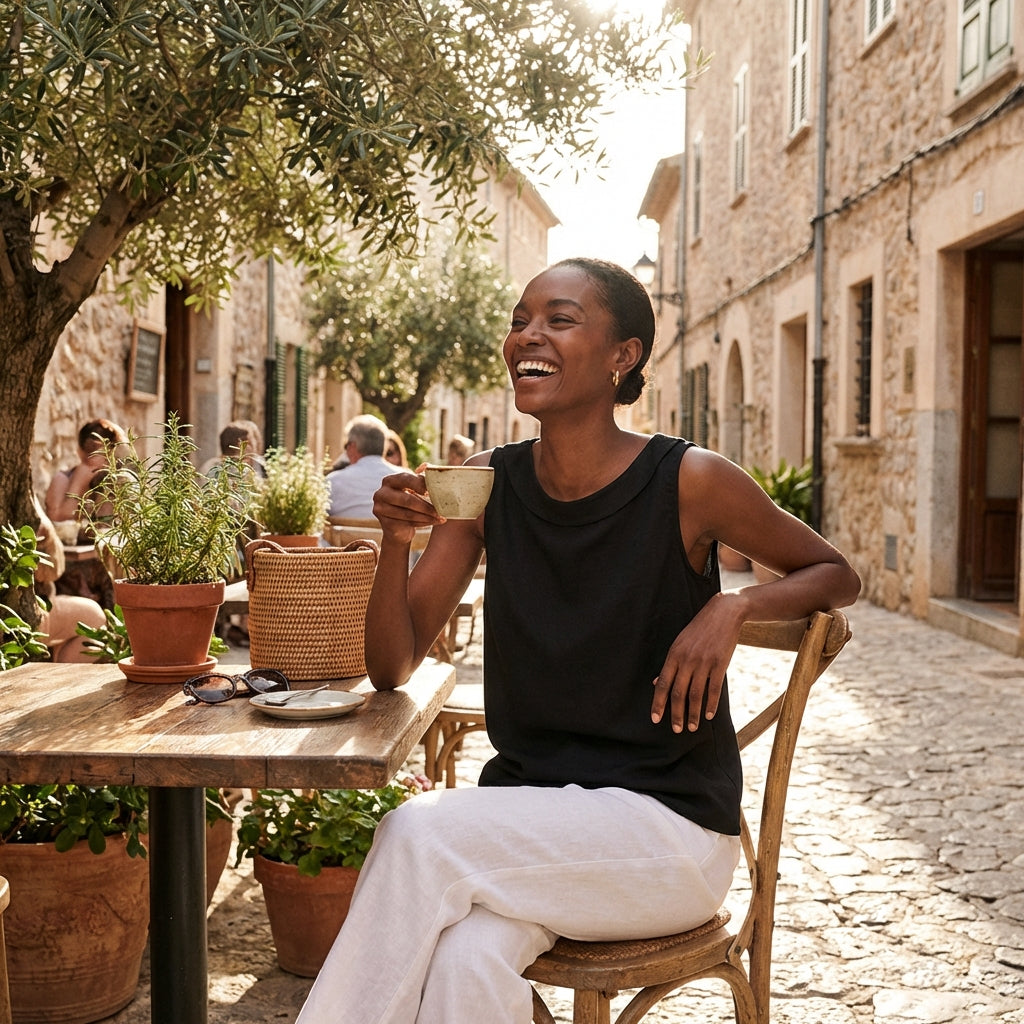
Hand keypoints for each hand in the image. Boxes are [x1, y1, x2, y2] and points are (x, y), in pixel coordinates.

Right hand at [371, 470, 444, 543]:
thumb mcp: (415, 488)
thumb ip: (421, 477)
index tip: (434, 491)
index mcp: (389, 480)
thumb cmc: (410, 503)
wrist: (399, 527)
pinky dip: (423, 523)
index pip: (406, 479)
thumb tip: (426, 466)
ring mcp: (381, 509)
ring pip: (409, 513)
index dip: (420, 484)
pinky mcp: (385, 523)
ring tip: (441, 517)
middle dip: (426, 506)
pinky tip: (434, 522)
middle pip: (407, 500)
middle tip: (441, 509)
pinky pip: (407, 523)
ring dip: (427, 516)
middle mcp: (381, 493)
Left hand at [650, 592, 744, 732]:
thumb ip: (669, 665)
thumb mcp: (679, 643)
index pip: (662, 684)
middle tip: (676, 729)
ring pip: (695, 694)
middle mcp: (686, 660)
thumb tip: (655, 683)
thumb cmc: (699, 630)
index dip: (658, 703)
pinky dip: (710, 704)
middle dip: (676, 714)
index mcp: (674, 654)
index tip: (655, 719)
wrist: (723, 613)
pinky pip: (714, 689)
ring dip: (693, 714)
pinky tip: (708, 715)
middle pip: (677, 693)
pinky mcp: (720, 663)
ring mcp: (704, 662)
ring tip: (692, 727)